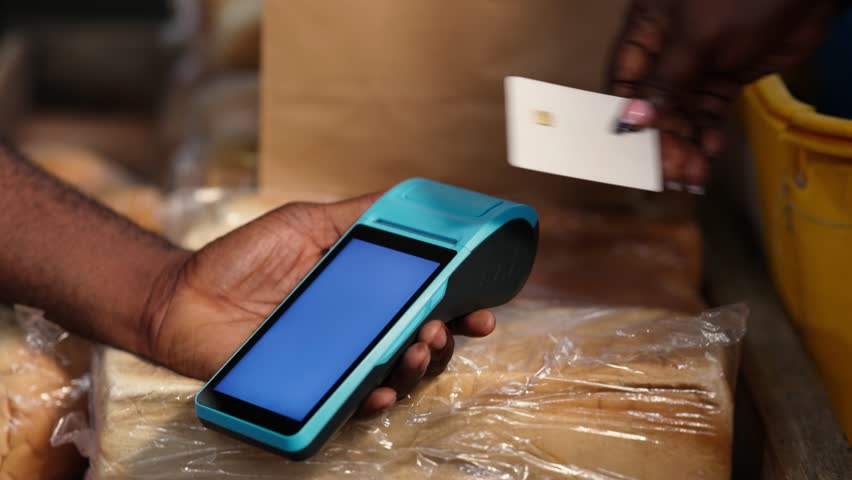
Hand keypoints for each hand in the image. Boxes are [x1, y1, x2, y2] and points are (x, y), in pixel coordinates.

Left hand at [140, 194, 495, 415]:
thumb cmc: (243, 259)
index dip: (459, 307)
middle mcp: (359, 329)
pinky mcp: (312, 389)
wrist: (186, 296)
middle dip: (445, 338)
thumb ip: (358, 215)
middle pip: (421, 342)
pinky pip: (352, 403)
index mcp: (365, 291)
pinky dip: (373, 399)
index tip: (483, 307)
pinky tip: (380, 389)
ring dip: (418, 366)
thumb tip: (410, 201)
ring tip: (418, 347)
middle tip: (445, 327)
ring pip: (395, 375)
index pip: (424, 302)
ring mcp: (338, 362)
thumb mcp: (306, 223)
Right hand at [609, 0, 836, 185]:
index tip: (632, 153)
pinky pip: (709, 112)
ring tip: (692, 173)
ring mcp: (698, 65)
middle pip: (654, 104)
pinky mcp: (726, 77)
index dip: (626, 117)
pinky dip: (708, 134)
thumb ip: (665, 80)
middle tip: (671, 171)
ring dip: (685, 143)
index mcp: (648, 30)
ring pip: (682, 113)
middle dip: (661, 138)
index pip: (624, 80)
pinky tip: (710, 152)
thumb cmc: (744, 0)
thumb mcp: (698, 39)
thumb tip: (632, 120)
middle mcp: (667, 50)